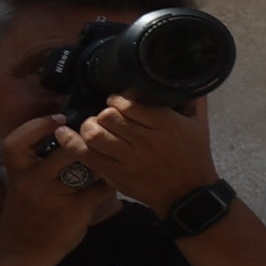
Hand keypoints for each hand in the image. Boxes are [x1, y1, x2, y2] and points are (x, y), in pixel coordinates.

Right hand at [0, 115, 120, 258]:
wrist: (20, 254)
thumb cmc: (24, 219)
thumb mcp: (21, 189)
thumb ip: (37, 168)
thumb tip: (64, 141)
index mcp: (18, 175)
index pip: (16, 142)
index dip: (36, 125)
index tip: (58, 118)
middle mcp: (33, 182)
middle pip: (66, 150)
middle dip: (85, 140)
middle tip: (98, 134)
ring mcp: (55, 195)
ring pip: (87, 166)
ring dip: (101, 160)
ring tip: (111, 153)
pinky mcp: (76, 209)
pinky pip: (100, 188)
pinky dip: (109, 183)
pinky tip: (114, 180)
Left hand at [59, 93, 218, 213]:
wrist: (188, 193)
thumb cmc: (194, 156)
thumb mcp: (200, 124)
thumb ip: (193, 98)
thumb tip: (185, 72)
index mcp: (166, 125)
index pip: (129, 105)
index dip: (117, 99)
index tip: (116, 100)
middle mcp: (145, 141)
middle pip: (108, 117)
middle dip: (102, 113)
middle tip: (105, 115)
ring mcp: (128, 159)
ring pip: (94, 135)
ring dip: (88, 126)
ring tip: (92, 126)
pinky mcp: (116, 175)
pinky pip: (87, 156)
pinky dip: (71, 143)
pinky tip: (65, 135)